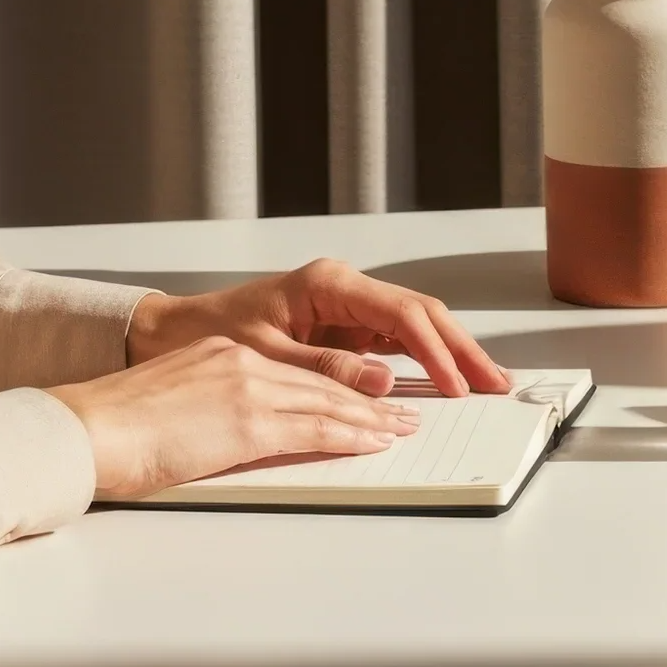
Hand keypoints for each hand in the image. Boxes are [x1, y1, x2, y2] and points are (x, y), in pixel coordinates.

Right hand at [51, 338, 419, 499]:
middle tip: (400, 414)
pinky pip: (313, 427)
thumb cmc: (112, 427)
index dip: (335, 388)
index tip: (363, 399)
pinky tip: (373, 442)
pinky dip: (350, 435)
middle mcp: (243, 363)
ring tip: (400, 431)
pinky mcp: (248, 420)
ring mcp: (248, 389)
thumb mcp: (173, 402)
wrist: (84, 428)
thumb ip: (212, 407)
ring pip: (326, 403)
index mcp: (223, 356)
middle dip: (366, 402)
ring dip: (369, 420)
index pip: (294, 374)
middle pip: (320, 385)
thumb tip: (227, 431)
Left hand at [127, 260, 510, 397]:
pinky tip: (445, 380)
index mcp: (329, 284)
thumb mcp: (263, 355)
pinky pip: (394, 343)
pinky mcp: (343, 329)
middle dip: (461, 349)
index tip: (457, 383)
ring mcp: (347, 307)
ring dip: (449, 354)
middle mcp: (345, 289)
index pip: (401, 315)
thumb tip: (381, 382)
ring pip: (415, 326)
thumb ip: (324, 369)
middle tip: (495, 381)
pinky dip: (422, 361)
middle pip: (422, 315)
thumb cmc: (206, 334)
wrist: (170, 331)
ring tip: (484, 382)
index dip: (435, 351)